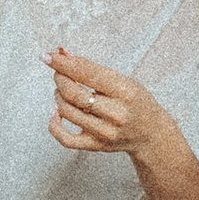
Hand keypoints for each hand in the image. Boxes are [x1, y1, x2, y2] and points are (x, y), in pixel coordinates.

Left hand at [46, 48, 169, 160]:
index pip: (86, 73)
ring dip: (58, 96)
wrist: (151, 133)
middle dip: (60, 78)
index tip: (47, 55)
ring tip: (64, 90)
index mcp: (125, 91)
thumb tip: (62, 53)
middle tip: (60, 73)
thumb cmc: (135, 101)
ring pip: (66, 111)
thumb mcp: (122, 79)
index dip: (63, 63)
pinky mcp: (96, 146)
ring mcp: (105, 132)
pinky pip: (65, 138)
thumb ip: (91, 68)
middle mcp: (116, 113)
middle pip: (73, 93)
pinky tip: (57, 113)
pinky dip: (54, 124)